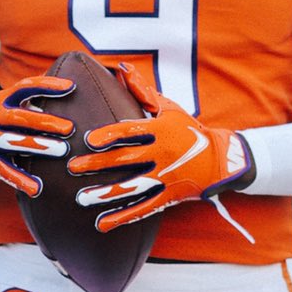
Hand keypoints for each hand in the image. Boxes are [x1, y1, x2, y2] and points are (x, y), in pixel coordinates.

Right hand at [0, 76, 76, 198]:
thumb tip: (64, 95)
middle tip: (69, 128)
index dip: (47, 85)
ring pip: (15, 142)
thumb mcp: (5, 107)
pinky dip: (22, 180)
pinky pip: (6, 172)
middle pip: (21, 117)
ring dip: (39, 146)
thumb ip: (29, 104)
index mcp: (1, 100)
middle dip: (46, 122)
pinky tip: (37, 187)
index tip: (70, 86)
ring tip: (61, 150)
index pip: (25, 87)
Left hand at [67, 63, 250, 231]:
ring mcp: (165, 177)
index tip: (88, 141)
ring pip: (132, 188)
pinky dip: (122, 217)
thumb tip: (121, 69)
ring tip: (81, 198)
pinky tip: (101, 223)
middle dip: (96, 165)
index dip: (109, 136)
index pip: (130, 132)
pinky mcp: (168, 196)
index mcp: (160, 130)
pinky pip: (143, 208)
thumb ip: (142, 91)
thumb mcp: (168, 108)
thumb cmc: (188, 129)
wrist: (220, 160)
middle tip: (72, 168)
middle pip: (124, 160)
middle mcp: (161, 154)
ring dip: (105, 194)